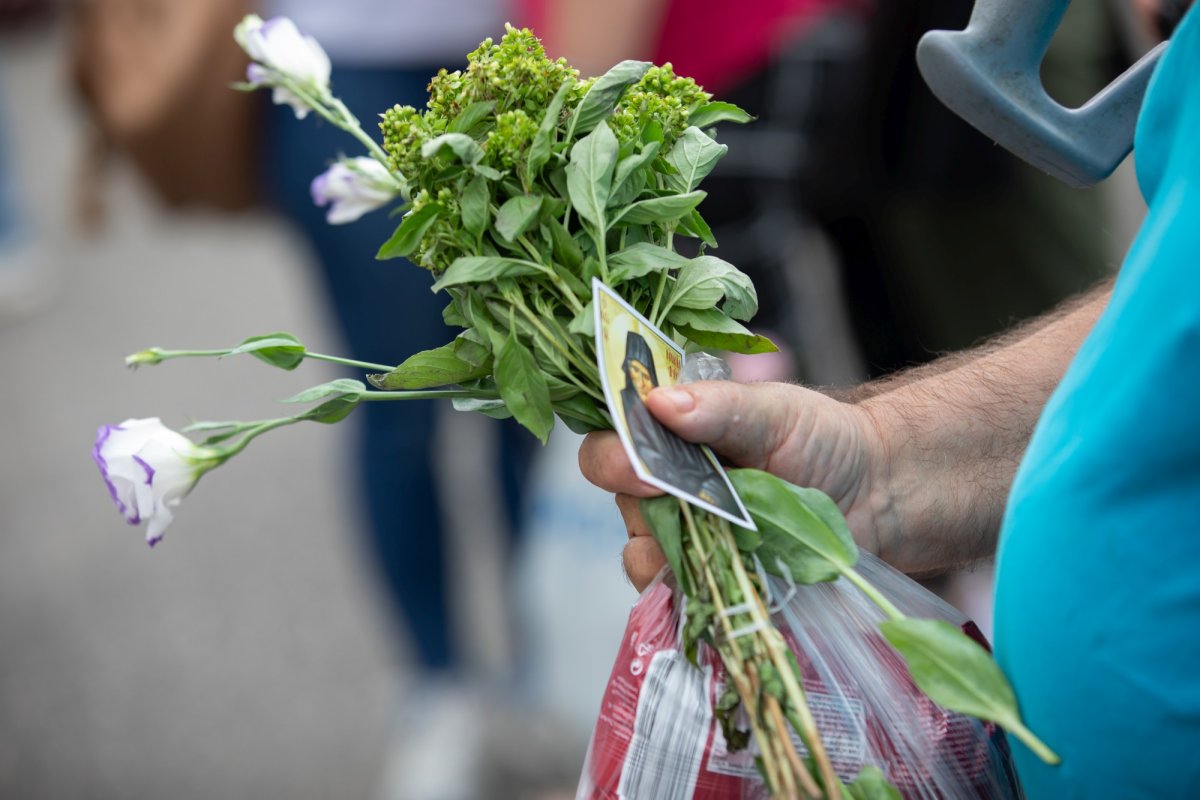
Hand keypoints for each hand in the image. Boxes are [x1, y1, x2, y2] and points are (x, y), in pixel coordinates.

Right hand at [579, 380, 890, 590]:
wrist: (878, 494)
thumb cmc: (822, 439)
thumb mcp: (775, 411)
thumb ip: (719, 406)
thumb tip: (660, 401)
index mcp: (668, 438)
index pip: (610, 444)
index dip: (614, 456)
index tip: (641, 465)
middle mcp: (664, 488)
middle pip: (621, 504)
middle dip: (644, 508)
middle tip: (692, 507)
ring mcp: (686, 538)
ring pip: (642, 557)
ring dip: (672, 554)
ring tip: (723, 544)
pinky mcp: (710, 582)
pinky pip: (679, 597)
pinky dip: (696, 592)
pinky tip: (729, 579)